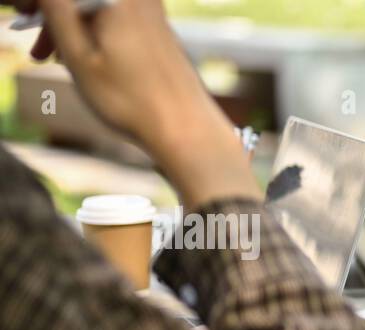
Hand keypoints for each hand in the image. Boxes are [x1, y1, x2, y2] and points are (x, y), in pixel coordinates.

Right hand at [20, 0, 257, 204]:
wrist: (187, 129)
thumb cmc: (130, 99)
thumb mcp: (78, 55)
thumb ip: (56, 9)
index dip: (40, 4)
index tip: (24, 17)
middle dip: (53, 13)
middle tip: (33, 44)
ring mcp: (152, 10)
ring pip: (98, 6)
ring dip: (71, 25)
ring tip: (51, 58)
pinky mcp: (160, 27)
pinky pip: (117, 16)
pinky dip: (95, 31)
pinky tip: (86, 59)